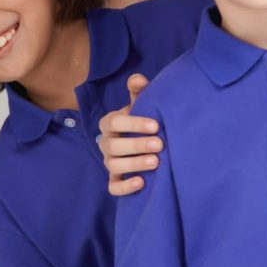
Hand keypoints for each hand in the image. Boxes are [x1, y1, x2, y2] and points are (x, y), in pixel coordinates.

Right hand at [98, 74, 162, 195]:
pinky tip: (142, 183)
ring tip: (155, 162)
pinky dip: (125, 187)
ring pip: (114, 166)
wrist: (141, 138)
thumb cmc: (141, 118)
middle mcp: (106, 143)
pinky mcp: (114, 180)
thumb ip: (138, 90)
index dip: (134, 124)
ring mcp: (109, 163)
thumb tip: (139, 79)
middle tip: (160, 144)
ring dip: (134, 164)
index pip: (115, 122)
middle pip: (114, 146)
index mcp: (109, 123)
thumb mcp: (139, 103)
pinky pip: (114, 187)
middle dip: (137, 145)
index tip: (156, 125)